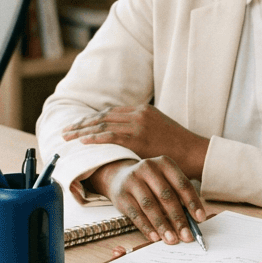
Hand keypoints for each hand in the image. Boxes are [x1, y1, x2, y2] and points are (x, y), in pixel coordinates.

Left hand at [62, 105, 208, 177]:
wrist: (195, 152)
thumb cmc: (179, 148)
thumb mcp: (160, 131)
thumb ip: (142, 130)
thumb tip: (125, 140)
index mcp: (143, 110)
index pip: (110, 113)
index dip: (92, 119)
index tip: (79, 126)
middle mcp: (138, 113)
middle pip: (103, 116)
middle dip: (82, 124)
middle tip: (66, 131)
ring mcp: (138, 124)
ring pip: (102, 125)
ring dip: (82, 131)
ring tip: (67, 137)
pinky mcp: (139, 136)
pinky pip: (110, 135)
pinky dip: (94, 137)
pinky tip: (83, 141)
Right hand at [84, 157, 205, 245]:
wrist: (120, 177)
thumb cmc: (151, 183)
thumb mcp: (165, 182)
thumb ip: (178, 198)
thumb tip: (194, 222)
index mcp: (165, 163)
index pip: (182, 184)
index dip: (192, 202)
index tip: (200, 219)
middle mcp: (149, 168)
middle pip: (167, 196)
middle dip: (178, 219)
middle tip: (187, 236)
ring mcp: (133, 180)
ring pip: (150, 206)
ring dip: (162, 225)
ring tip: (172, 240)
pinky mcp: (121, 194)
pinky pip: (136, 214)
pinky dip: (146, 227)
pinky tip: (155, 237)